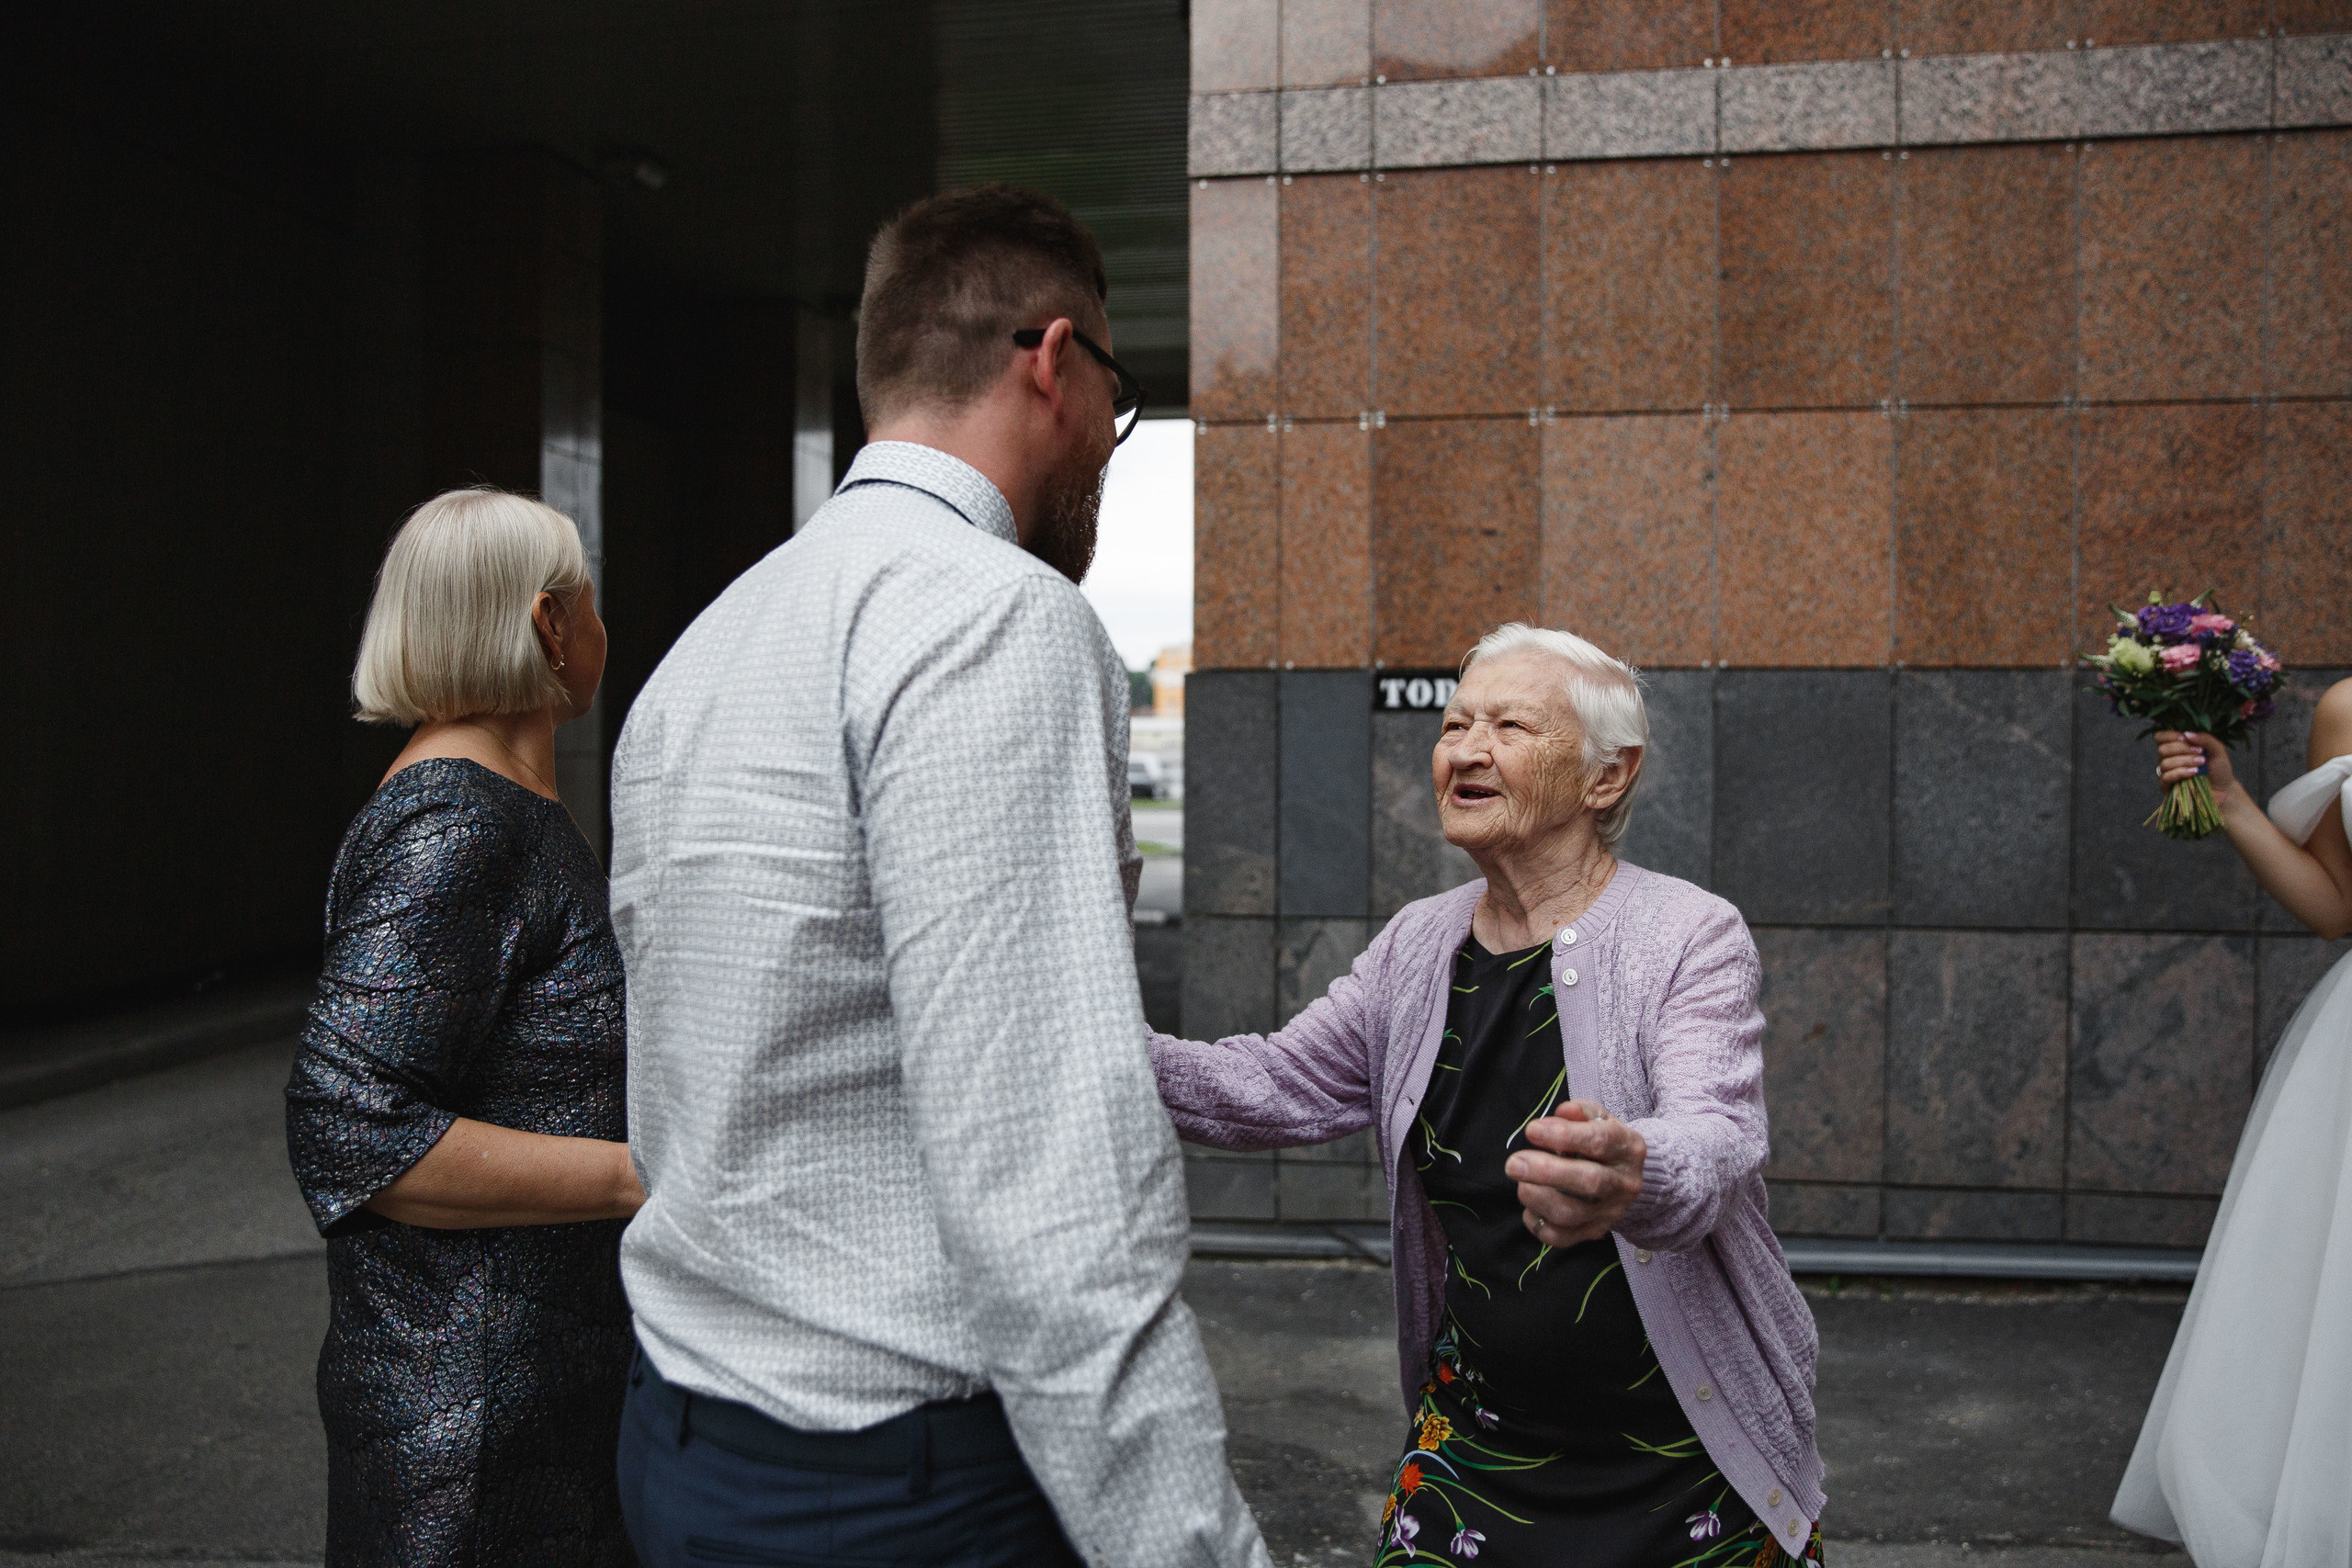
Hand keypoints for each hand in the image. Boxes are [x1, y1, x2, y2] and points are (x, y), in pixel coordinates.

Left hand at [1505, 1100, 1645, 1248]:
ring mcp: (1611, 1212)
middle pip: (1589, 1181)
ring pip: (1572, 1214)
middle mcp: (1625, 1183)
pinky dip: (1538, 1224)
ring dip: (1538, 1199)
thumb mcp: (1598, 1118)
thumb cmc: (1603, 1141)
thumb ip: (1579, 1112)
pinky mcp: (1595, 1232)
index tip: (1531, 1130)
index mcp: (1628, 1148)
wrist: (1625, 1177)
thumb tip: (1563, 1111)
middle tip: (1513, 1164)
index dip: (1563, 1136)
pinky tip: (1529, 1207)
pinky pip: (1562, 1237)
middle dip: (1545, 1172)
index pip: (1599, 1141)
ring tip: (1521, 1184)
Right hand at [2155, 730, 2235, 793]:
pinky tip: (2194, 772)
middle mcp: (2168, 759)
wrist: (2224, 789)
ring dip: (2184, 761)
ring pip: (2164, 764)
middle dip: (2181, 749)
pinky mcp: (2167, 787)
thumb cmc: (2219, 768)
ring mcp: (2167, 773)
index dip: (2169, 736)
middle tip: (2200, 753)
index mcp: (2176, 747)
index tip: (2185, 738)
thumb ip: (2205, 738)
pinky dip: (2180, 773)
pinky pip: (2166, 778)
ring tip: (2201, 763)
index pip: (2160, 737)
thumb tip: (2187, 734)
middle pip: (2162, 750)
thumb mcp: (2218, 749)